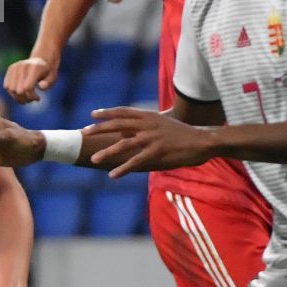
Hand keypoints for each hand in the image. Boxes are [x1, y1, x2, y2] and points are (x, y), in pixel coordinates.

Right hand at [4, 55, 58, 103]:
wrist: (41, 59)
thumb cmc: (48, 72)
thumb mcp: (53, 78)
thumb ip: (48, 83)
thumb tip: (41, 87)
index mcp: (34, 68)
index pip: (28, 88)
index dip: (32, 97)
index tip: (38, 98)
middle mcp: (23, 66)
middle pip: (18, 90)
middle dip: (25, 98)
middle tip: (32, 99)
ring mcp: (15, 66)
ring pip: (11, 89)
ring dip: (18, 97)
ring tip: (26, 98)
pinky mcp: (10, 68)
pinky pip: (6, 86)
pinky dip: (12, 93)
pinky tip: (20, 93)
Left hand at [87, 107, 214, 176]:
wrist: (202, 141)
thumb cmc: (181, 134)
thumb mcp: (162, 124)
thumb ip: (143, 127)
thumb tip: (123, 134)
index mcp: (149, 115)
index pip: (124, 111)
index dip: (107, 112)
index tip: (92, 114)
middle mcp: (148, 124)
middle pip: (118, 124)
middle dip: (99, 129)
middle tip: (84, 133)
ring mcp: (152, 138)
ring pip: (124, 144)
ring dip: (107, 152)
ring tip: (94, 159)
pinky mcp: (158, 152)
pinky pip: (136, 161)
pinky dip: (123, 168)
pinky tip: (113, 175)